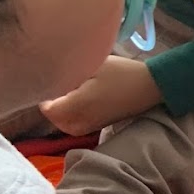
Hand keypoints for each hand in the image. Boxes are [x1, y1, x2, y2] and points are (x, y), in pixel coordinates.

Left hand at [40, 57, 161, 135]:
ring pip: (61, 122)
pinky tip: (75, 99)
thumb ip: (67, 72)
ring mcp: (87, 127)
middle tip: (57, 82)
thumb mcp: (92, 66)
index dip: (43, 90)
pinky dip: (69, 114)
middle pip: (51, 116)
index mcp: (76, 106)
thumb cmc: (121, 73)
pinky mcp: (95, 127)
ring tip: (67, 90)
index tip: (48, 76)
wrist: (150, 87)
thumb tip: (47, 75)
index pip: (45, 105)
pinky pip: (72, 124)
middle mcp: (79, 121)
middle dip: (50, 101)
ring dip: (59, 108)